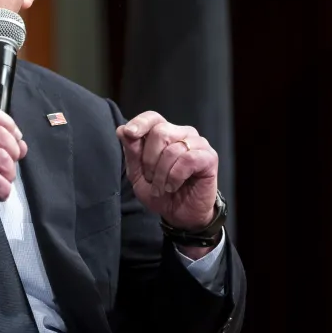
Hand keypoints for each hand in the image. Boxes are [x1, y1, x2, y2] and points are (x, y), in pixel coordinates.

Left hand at [117, 111, 218, 230]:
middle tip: (152, 179)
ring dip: (161, 174)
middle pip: (160, 132)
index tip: (130, 133)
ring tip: (163, 187)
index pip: (152, 117)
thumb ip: (132, 152)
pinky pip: (187, 159)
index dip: (140, 123)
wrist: (180, 214)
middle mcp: (182, 133)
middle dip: (149, 160)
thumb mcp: (137, 174)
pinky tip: (174, 185)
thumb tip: (122, 129)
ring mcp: (198, 144)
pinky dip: (175, 176)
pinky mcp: (209, 157)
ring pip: (172, 149)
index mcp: (164, 134)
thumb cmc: (160, 192)